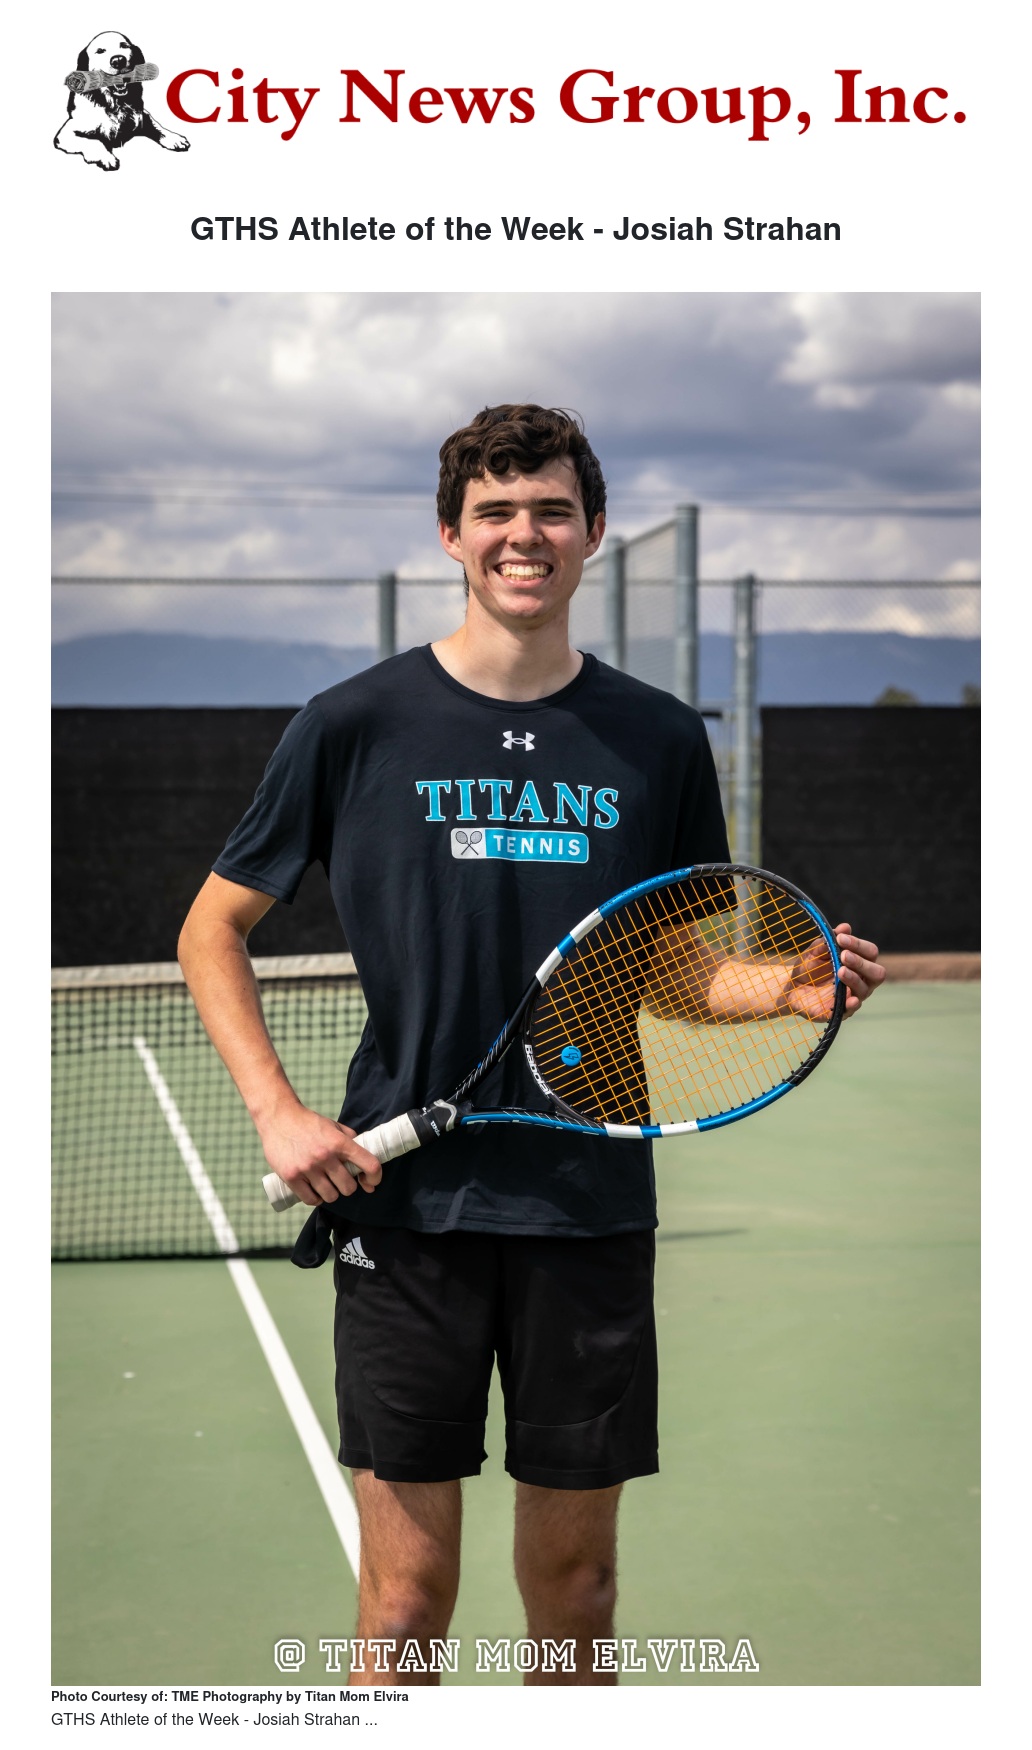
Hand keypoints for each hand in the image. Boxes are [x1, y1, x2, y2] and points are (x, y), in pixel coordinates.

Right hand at [257, 1102, 382, 1206]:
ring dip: (331, 1193)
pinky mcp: (291, 1176)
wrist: (278, 1117)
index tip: (371, 1182)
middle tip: (341, 1181)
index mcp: (339, 1142)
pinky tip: (314, 1190)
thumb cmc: (308, 1123)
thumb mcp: (333, 1126)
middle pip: (348, 1188)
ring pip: (331, 1196)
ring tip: (326, 1185)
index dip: (375, 1177)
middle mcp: (325, 1156)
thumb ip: (350, 1140)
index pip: (369, 1164)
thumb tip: (366, 1161)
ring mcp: (307, 1168)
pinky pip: (311, 1199)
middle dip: (347, 1186)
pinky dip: (315, 1198)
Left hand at [784, 925, 884, 1020]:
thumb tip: (845, 927)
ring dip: (854, 978)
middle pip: (877, 973)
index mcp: (859, 963)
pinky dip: (852, 1004)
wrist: (791, 986)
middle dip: (862, 963)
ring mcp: (852, 997)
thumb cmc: (809, 966)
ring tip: (840, 970)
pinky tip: (849, 998)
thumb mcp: (815, 951)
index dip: (859, 945)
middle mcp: (861, 981)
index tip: (841, 938)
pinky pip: (851, 1010)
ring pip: (865, 990)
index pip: (870, 953)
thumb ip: (829, 941)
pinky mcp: (839, 1012)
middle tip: (844, 955)